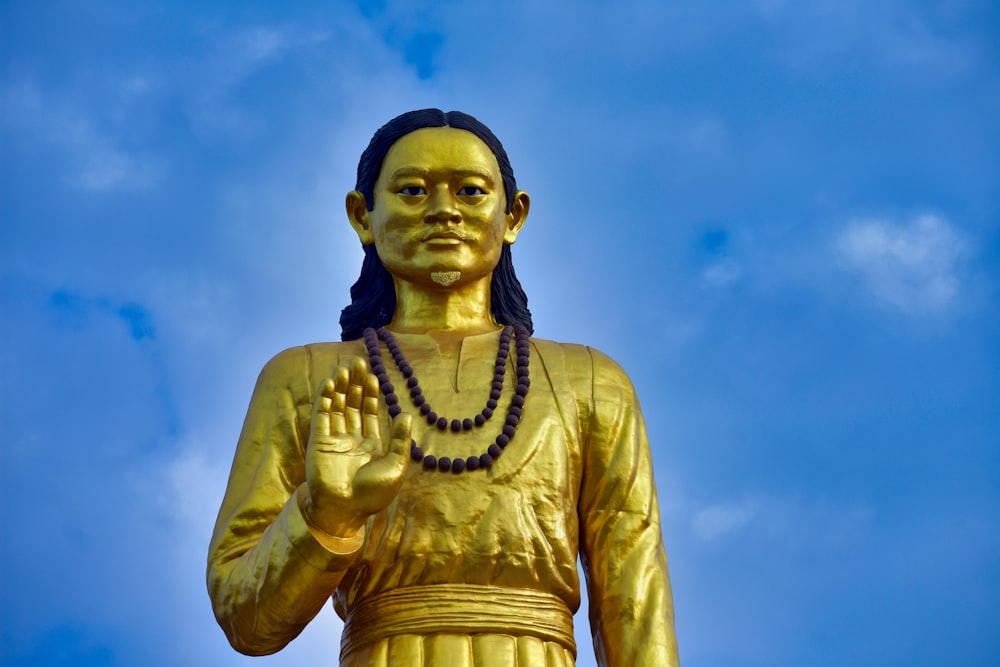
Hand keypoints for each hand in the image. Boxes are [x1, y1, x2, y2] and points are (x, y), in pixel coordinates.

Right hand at [302, 357, 410, 537]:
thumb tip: (406, 413)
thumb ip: (401, 439)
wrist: (346, 510)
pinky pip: (322, 415)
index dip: (371, 393)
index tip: (374, 376)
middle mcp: (352, 439)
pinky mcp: (319, 441)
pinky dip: (325, 398)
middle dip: (355, 384)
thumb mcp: (396, 465)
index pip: (369, 412)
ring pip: (337, 406)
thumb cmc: (373, 494)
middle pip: (353, 404)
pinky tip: (330, 382)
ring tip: (345, 367)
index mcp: (371, 444)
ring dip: (340, 387)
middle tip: (359, 362)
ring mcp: (335, 439)